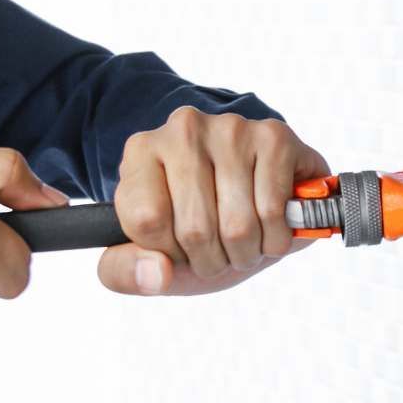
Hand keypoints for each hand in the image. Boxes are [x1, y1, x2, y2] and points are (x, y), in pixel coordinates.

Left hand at [98, 108, 328, 295]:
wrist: (251, 200)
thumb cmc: (193, 225)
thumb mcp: (148, 254)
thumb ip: (126, 272)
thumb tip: (157, 274)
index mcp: (141, 152)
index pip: (147, 220)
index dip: (168, 252)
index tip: (176, 246)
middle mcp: (184, 129)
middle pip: (195, 229)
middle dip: (211, 261)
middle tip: (216, 251)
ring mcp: (231, 128)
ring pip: (238, 226)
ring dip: (246, 254)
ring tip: (243, 241)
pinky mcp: (274, 136)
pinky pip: (273, 211)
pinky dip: (276, 238)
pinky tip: (270, 226)